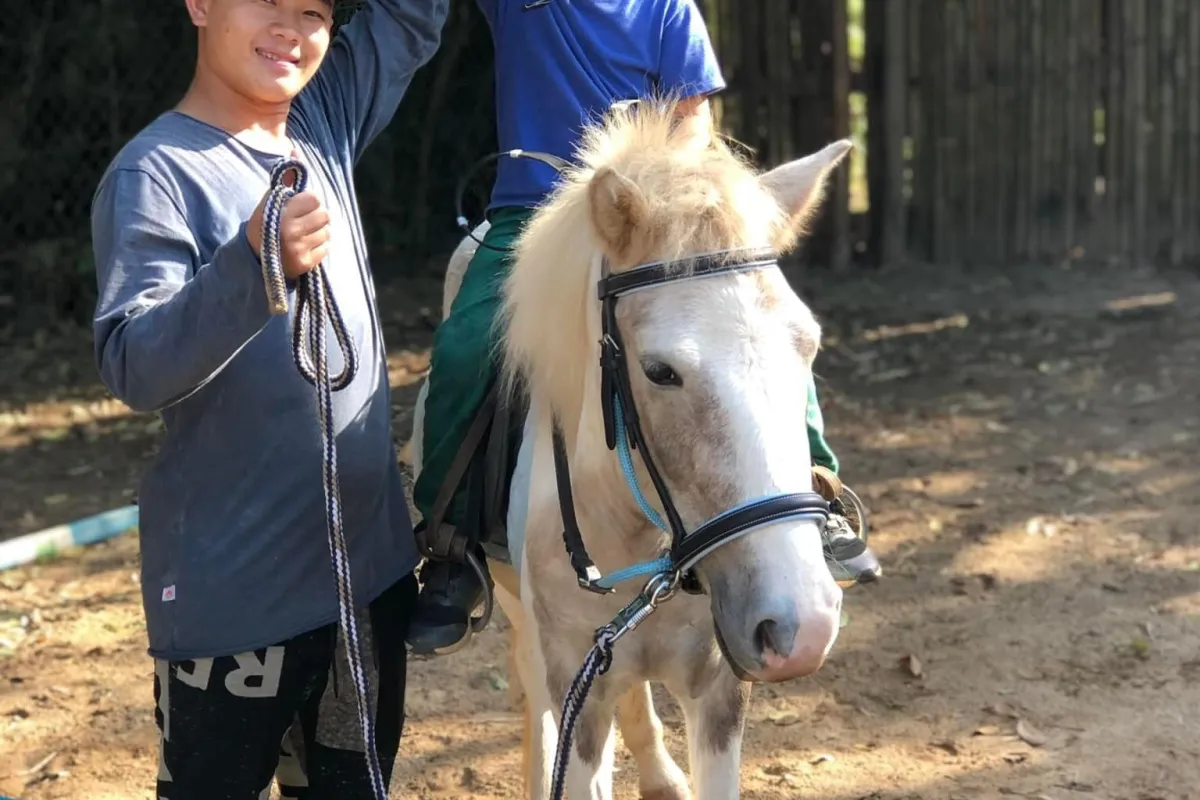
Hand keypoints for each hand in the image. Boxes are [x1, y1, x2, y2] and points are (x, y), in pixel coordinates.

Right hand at [246, 150, 330, 278]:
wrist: (253, 260)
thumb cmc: (264, 224)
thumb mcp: (270, 201)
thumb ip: (285, 179)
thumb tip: (295, 150)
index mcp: (281, 213)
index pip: (314, 198)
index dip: (308, 201)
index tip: (299, 206)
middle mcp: (290, 232)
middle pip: (324, 215)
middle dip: (316, 216)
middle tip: (303, 221)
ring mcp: (298, 250)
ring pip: (326, 232)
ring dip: (318, 232)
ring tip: (302, 235)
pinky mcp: (306, 264)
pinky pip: (325, 248)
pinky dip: (318, 246)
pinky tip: (304, 246)